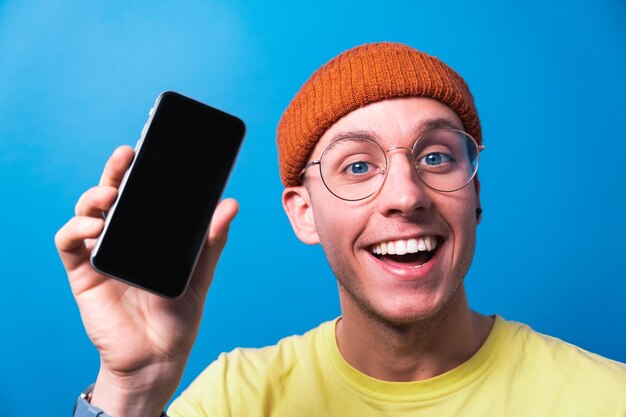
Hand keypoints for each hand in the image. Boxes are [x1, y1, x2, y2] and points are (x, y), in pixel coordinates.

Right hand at [55, 146, 238, 415]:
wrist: (159, 355)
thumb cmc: (179, 313)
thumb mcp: (200, 272)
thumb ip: (212, 240)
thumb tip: (230, 204)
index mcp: (148, 233)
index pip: (141, 195)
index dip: (141, 171)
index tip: (151, 148)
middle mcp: (122, 237)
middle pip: (112, 195)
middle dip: (115, 172)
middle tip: (127, 155)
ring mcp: (101, 253)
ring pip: (87, 212)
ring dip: (94, 197)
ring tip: (110, 195)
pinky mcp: (83, 272)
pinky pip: (69, 243)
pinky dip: (76, 228)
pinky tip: (95, 226)